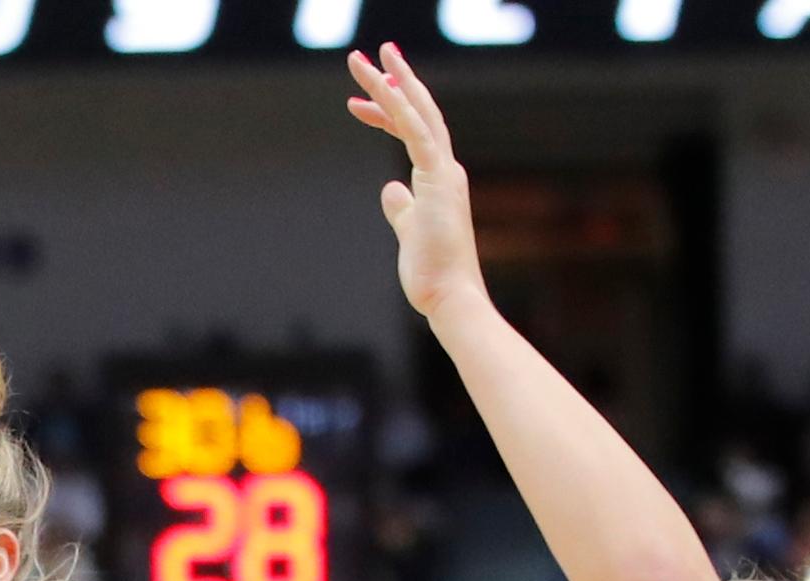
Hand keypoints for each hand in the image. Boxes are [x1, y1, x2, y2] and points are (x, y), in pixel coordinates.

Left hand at [346, 44, 487, 320]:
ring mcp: (445, 174)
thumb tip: (391, 190)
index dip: (387, 114)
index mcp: (439, 181)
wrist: (451, 300)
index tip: (358, 105)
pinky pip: (417, 133)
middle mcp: (446, 171)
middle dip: (396, 80)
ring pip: (416, 115)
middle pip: (419, 113)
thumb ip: (402, 209)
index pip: (413, 134)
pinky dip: (400, 107)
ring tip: (363, 60)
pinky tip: (383, 85)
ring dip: (391, 83)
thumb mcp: (408, 233)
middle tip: (375, 53)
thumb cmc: (433, 275)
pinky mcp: (440, 181)